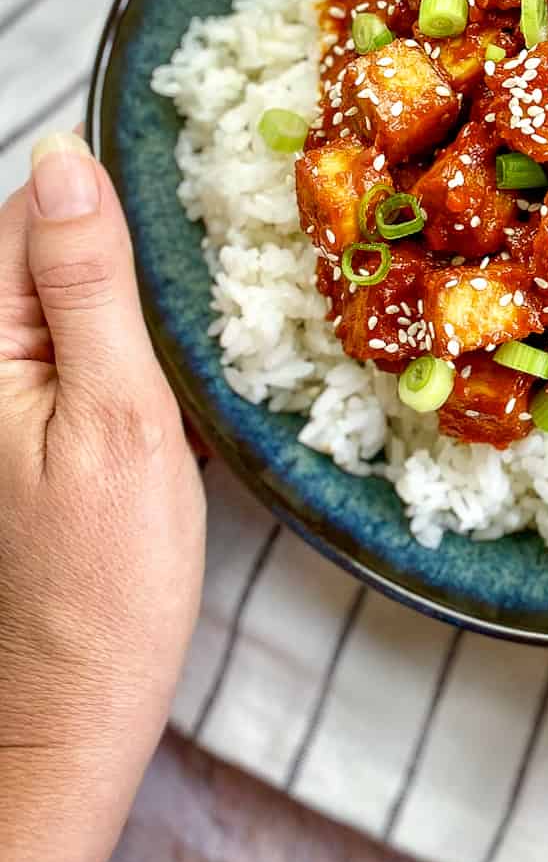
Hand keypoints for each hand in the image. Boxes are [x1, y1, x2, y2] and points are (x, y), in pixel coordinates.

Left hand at [0, 134, 204, 861]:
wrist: (79, 703)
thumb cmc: (106, 576)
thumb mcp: (117, 412)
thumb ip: (89, 282)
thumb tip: (68, 158)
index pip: (34, 212)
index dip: (117, 196)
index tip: (203, 196)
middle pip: (50, 250)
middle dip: (131, 254)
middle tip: (213, 289)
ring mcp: (2, 398)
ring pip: (73, 299)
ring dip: (138, 305)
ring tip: (196, 345)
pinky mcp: (28, 428)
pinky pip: (80, 350)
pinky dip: (131, 353)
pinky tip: (174, 390)